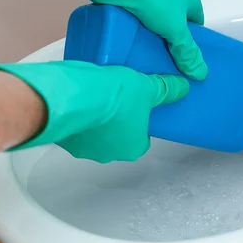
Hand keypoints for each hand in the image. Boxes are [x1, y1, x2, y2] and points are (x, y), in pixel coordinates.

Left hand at [0, 0, 207, 79]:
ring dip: (148, 43)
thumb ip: (186, 51)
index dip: (193, 44)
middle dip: (168, 48)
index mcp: (188, 0)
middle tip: (166, 72)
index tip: (187, 64)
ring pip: (151, 28)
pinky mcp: (127, 2)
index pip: (196, 26)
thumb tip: (200, 73)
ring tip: (145, 68)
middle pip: (172, 28)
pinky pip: (132, 25)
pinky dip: (131, 37)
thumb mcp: (176, 28)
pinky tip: (128, 54)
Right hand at [0, 61, 189, 161]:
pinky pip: (72, 129)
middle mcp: (108, 154)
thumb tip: (180, 87)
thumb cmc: (112, 97)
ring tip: (95, 96)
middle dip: (116, 121)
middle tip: (117, 98)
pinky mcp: (61, 140)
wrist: (74, 96)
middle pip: (117, 138)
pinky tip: (78, 99)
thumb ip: (166, 90)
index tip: (138, 107)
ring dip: (93, 120)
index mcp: (132, 148)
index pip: (143, 139)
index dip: (141, 122)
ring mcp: (82, 149)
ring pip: (92, 135)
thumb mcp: (147, 88)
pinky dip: (75, 118)